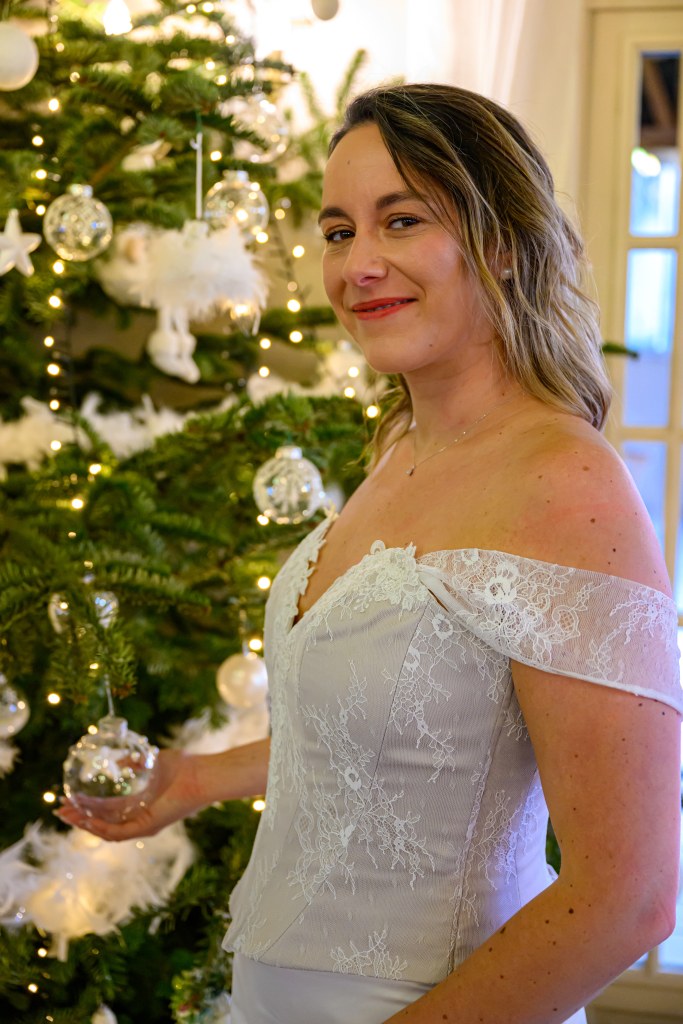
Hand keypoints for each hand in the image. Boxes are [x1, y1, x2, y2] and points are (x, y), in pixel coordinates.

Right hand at [55, 748, 204, 841]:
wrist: (201, 775)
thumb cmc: (183, 766)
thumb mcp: (151, 763)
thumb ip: (135, 763)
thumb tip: (119, 761)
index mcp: (141, 806)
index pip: (109, 810)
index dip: (88, 807)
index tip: (70, 799)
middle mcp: (140, 819)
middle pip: (103, 823)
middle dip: (80, 817)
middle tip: (60, 809)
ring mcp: (143, 825)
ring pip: (106, 830)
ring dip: (85, 823)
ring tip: (67, 815)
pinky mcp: (146, 828)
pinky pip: (117, 833)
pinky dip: (99, 827)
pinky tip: (85, 819)